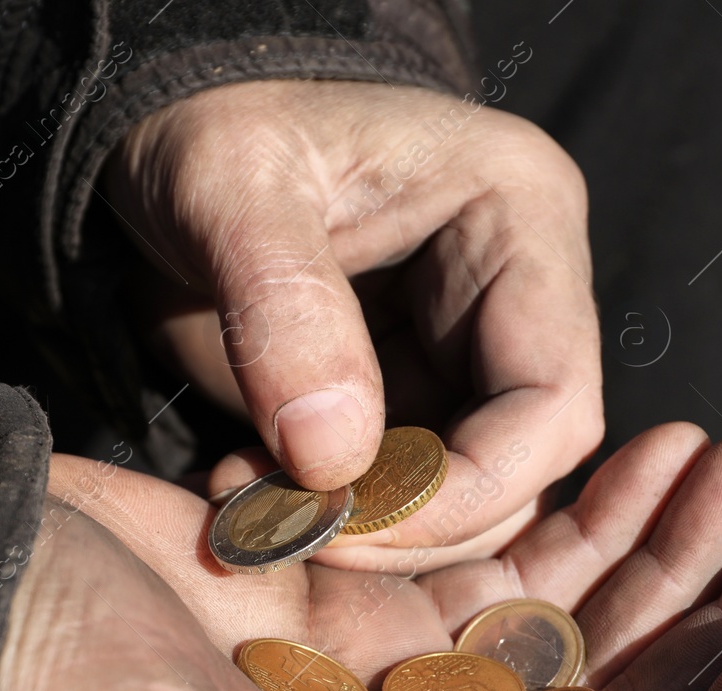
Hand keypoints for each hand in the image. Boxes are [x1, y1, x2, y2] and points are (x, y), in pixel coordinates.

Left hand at [106, 79, 601, 566]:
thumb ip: (283, 306)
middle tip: (289, 529)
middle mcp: (519, 298)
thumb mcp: (227, 183)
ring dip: (371, 534)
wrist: (168, 139)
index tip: (351, 521)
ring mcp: (469, 357)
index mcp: (520, 217)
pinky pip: (405, 497)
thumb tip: (334, 460)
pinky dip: (339, 521)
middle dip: (412, 524)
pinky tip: (255, 500)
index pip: (553, 398)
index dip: (468, 486)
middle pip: (524, 467)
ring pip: (470, 500)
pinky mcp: (414, 401)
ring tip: (254, 508)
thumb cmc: (208, 126)